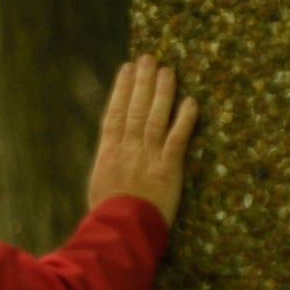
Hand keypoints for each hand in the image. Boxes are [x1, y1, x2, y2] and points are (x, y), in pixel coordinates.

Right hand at [86, 55, 200, 224]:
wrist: (121, 230)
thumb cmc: (107, 212)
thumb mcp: (99, 182)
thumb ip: (108, 161)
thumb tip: (112, 145)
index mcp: (108, 151)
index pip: (115, 112)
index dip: (122, 89)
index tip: (127, 69)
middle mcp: (127, 148)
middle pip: (135, 108)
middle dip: (142, 82)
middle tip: (149, 59)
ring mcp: (147, 156)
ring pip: (156, 117)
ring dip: (162, 93)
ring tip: (168, 71)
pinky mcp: (167, 168)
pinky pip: (177, 139)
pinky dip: (184, 119)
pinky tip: (190, 102)